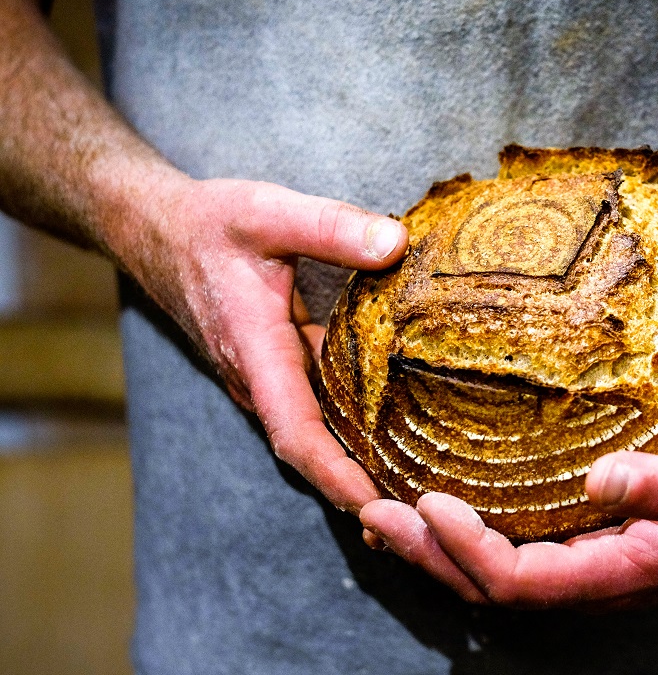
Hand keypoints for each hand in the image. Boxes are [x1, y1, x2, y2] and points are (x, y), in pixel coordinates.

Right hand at [119, 175, 407, 512]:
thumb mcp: (269, 213)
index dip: (336, 475)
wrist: (157, 230)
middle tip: (428, 518)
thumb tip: (395, 245)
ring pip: (317, 436)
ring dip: (361, 465)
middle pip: (312, 454)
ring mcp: (268, 379)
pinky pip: (319, 411)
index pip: (296, 435)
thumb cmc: (209, 224)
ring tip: (425, 490)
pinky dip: (354, 430)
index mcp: (256, 354)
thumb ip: (330, 227)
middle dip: (362, 490)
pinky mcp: (279, 369)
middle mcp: (260, 380)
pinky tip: (403, 431)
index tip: (380, 505)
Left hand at [358, 400, 657, 609]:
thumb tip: (600, 480)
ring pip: (499, 563)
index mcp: (622, 574)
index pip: (523, 582)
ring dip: (440, 541)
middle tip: (371, 509)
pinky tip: (451, 488)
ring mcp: (594, 555)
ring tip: (387, 507)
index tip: (422, 504)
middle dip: (429, 552)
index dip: (466, 553)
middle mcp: (598, 574)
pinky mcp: (596, 528)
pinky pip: (521, 534)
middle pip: (493, 582)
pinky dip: (474, 520)